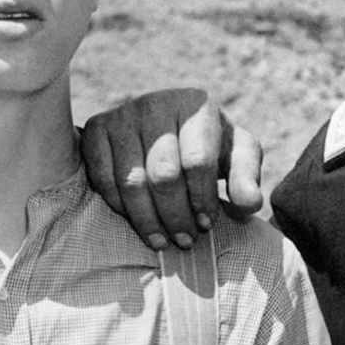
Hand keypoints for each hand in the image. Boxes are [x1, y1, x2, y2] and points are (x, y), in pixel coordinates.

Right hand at [81, 89, 265, 249]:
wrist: (168, 123)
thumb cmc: (211, 145)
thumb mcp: (237, 155)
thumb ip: (247, 178)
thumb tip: (248, 205)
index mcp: (197, 106)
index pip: (198, 161)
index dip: (202, 200)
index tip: (205, 225)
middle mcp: (156, 103)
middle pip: (163, 175)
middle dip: (176, 216)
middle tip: (184, 241)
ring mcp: (123, 114)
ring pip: (132, 181)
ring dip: (147, 219)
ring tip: (162, 241)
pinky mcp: (96, 128)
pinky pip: (102, 178)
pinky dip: (118, 206)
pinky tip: (136, 221)